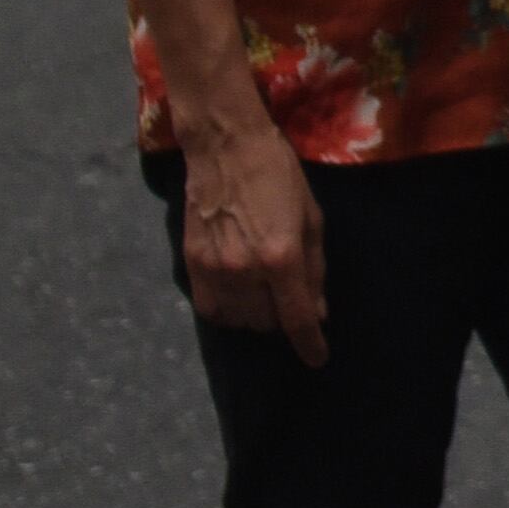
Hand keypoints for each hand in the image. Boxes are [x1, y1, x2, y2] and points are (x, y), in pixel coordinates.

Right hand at [177, 107, 327, 365]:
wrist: (226, 148)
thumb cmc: (279, 176)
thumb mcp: (312, 219)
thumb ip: (314, 270)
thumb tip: (316, 312)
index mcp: (281, 257)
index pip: (296, 319)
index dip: (310, 344)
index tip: (317, 359)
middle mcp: (244, 271)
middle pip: (266, 322)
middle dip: (284, 319)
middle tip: (291, 297)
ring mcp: (213, 270)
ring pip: (238, 320)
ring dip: (257, 316)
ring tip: (265, 293)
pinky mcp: (190, 265)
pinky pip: (210, 309)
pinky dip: (228, 311)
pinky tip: (239, 295)